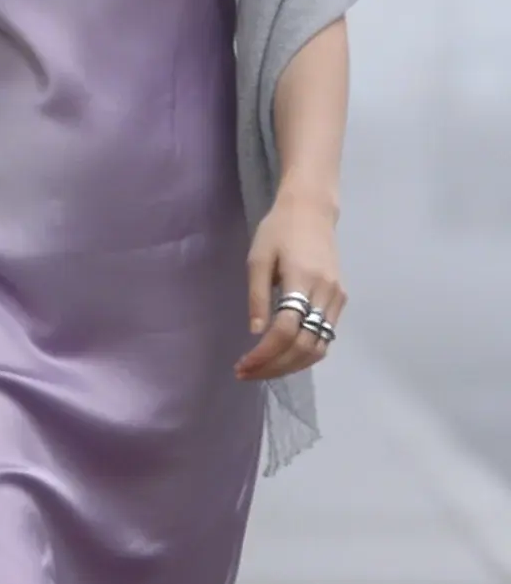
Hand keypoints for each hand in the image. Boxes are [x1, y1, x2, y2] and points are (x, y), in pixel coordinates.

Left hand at [235, 189, 343, 381]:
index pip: (286, 330)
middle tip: (247, 373)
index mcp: (302, 279)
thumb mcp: (258, 258)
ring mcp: (337, 298)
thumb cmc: (279, 230)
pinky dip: (304, 354)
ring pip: (318, 348)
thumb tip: (255, 333)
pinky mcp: (341, 300)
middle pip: (303, 346)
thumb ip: (257, 296)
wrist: (312, 210)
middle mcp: (325, 293)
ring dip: (290, 366)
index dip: (264, 354)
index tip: (243, 365)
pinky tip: (282, 356)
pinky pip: (326, 337)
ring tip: (262, 370)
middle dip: (274, 366)